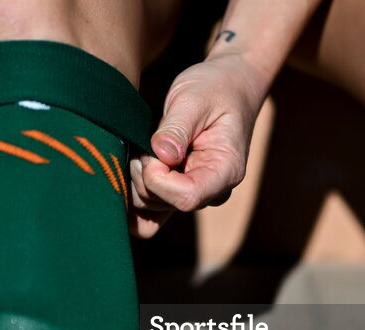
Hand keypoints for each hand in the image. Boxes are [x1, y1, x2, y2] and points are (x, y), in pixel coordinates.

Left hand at [129, 52, 265, 237]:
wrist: (229, 85)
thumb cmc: (216, 88)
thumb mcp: (194, 99)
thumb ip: (177, 128)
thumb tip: (160, 155)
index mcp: (225, 171)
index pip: (186, 197)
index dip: (157, 178)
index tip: (151, 150)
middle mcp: (213, 190)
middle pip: (164, 204)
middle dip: (143, 174)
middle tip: (146, 141)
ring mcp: (196, 192)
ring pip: (151, 206)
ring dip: (138, 177)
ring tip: (146, 145)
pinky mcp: (179, 189)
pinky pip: (151, 209)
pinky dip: (136, 190)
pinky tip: (136, 165)